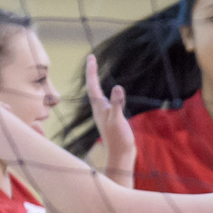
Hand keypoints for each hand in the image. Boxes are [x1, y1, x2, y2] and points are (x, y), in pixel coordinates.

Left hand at [84, 53, 134, 171]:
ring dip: (96, 82)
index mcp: (99, 108)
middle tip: (92, 59)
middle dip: (92, 73)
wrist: (121, 155)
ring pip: (98, 95)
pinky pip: (106, 101)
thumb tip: (118, 87)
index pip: (93, 86)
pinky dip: (106, 93)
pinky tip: (110, 94)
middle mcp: (99, 110)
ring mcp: (105, 115)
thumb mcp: (118, 120)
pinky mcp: (111, 120)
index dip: (91, 71)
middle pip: (93, 88)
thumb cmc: (119, 139)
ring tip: (95, 72)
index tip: (91, 57)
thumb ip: (117, 104)